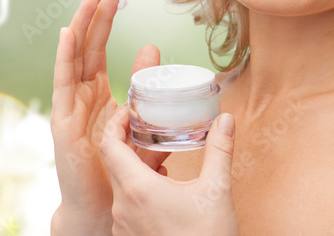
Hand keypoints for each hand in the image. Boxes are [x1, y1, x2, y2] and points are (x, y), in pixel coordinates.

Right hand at [50, 0, 170, 233]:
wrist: (103, 208)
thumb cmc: (119, 171)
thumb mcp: (141, 124)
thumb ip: (145, 93)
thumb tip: (155, 54)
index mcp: (96, 93)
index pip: (99, 47)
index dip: (106, 19)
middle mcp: (80, 95)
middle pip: (85, 45)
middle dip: (94, 14)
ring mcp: (69, 106)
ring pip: (73, 57)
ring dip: (81, 26)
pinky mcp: (62, 122)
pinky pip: (62, 84)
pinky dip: (64, 57)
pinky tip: (67, 34)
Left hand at [99, 106, 240, 235]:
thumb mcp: (216, 191)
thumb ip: (219, 150)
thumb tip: (225, 120)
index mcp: (137, 189)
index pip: (109, 145)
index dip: (115, 123)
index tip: (129, 110)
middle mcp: (123, 207)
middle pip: (114, 163)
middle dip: (130, 142)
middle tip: (147, 125)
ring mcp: (125, 226)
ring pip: (122, 185)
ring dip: (137, 166)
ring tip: (161, 154)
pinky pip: (128, 205)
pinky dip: (140, 188)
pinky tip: (163, 185)